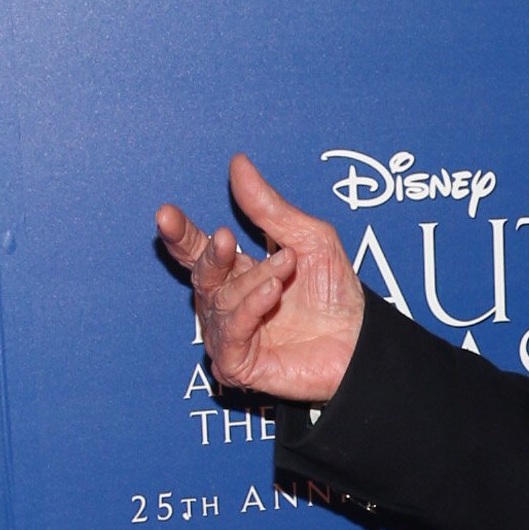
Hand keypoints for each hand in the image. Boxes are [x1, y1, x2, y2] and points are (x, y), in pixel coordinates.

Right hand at [155, 154, 364, 404]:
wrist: (361, 340)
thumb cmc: (337, 292)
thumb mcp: (308, 239)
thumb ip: (269, 208)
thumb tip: (238, 164)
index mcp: (236, 272)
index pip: (196, 251)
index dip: (180, 234)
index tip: (166, 214)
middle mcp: (228, 303)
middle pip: (201, 274)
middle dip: (212, 255)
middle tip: (227, 238)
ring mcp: (230, 336)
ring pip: (222, 301)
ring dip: (253, 280)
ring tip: (286, 269)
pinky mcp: (238, 365)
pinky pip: (229, 333)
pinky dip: (249, 308)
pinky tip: (272, 292)